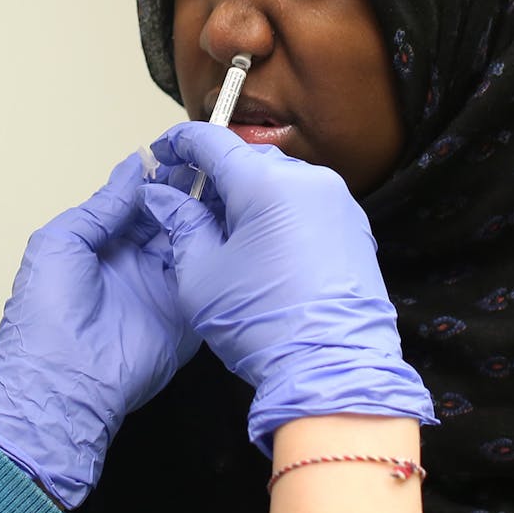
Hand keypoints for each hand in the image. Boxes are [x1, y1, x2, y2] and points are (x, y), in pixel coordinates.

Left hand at [0, 153, 199, 508]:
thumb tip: (131, 168)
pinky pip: (209, 280)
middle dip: (191, 192)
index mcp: (100, 243)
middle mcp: (134, 263)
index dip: (160, 179)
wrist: (63, 380)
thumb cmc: (47, 310)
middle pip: (171, 218)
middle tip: (217, 164)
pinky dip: (223, 256)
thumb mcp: (61, 241)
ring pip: (193, 243)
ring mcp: (162, 289)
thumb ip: (101, 206)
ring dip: (210, 218)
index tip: (185, 151)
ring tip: (233, 185)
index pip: (138, 202)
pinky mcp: (186, 315)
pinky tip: (242, 228)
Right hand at [138, 122, 435, 454]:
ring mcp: (338, 203)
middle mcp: (308, 182)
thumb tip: (160, 194)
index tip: (162, 153)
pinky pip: (304, 202)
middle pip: (246, 159)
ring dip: (244, 193)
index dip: (179, 144)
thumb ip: (179, 221)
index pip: (212, 141)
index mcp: (266, 184)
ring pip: (277, 180)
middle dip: (211, 173)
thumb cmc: (263, 324)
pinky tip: (254, 243)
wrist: (332, 371)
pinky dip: (274, 210)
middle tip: (182, 198)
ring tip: (217, 227)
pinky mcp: (353, 228)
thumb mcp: (200, 271)